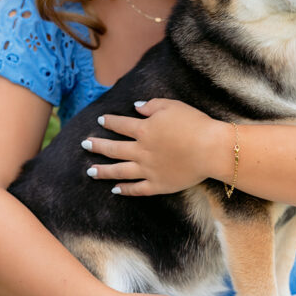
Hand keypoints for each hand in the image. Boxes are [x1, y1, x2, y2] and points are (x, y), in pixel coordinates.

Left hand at [83, 99, 228, 195]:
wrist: (211, 149)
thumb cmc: (194, 124)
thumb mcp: (172, 106)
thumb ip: (151, 105)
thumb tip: (136, 107)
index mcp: (144, 130)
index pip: (120, 125)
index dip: (109, 122)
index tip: (100, 121)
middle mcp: (141, 151)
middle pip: (113, 149)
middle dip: (97, 146)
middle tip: (84, 144)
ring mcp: (148, 170)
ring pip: (119, 171)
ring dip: (102, 171)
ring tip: (89, 171)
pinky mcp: (158, 184)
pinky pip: (137, 189)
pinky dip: (124, 190)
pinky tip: (115, 189)